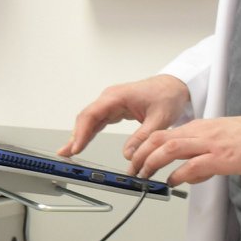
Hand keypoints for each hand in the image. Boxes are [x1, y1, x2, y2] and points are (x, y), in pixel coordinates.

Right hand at [60, 75, 192, 169]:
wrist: (175, 86)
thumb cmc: (168, 95)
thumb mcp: (159, 119)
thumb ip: (143, 137)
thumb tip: (128, 154)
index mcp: (117, 96)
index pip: (92, 114)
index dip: (81, 132)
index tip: (76, 147)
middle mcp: (110, 98)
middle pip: (86, 117)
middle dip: (75, 136)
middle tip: (66, 153)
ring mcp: (111, 103)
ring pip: (89, 120)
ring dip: (79, 135)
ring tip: (70, 151)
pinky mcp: (114, 108)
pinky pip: (97, 121)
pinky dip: (89, 132)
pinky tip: (82, 142)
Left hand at [126, 113, 240, 185]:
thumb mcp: (221, 140)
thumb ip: (202, 155)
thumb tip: (188, 174)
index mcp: (200, 127)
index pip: (163, 133)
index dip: (144, 147)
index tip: (135, 160)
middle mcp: (201, 132)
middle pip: (158, 139)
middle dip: (140, 155)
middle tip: (132, 171)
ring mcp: (210, 144)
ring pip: (169, 149)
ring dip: (151, 163)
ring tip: (144, 176)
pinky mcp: (223, 157)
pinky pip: (192, 165)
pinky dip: (178, 175)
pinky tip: (172, 182)